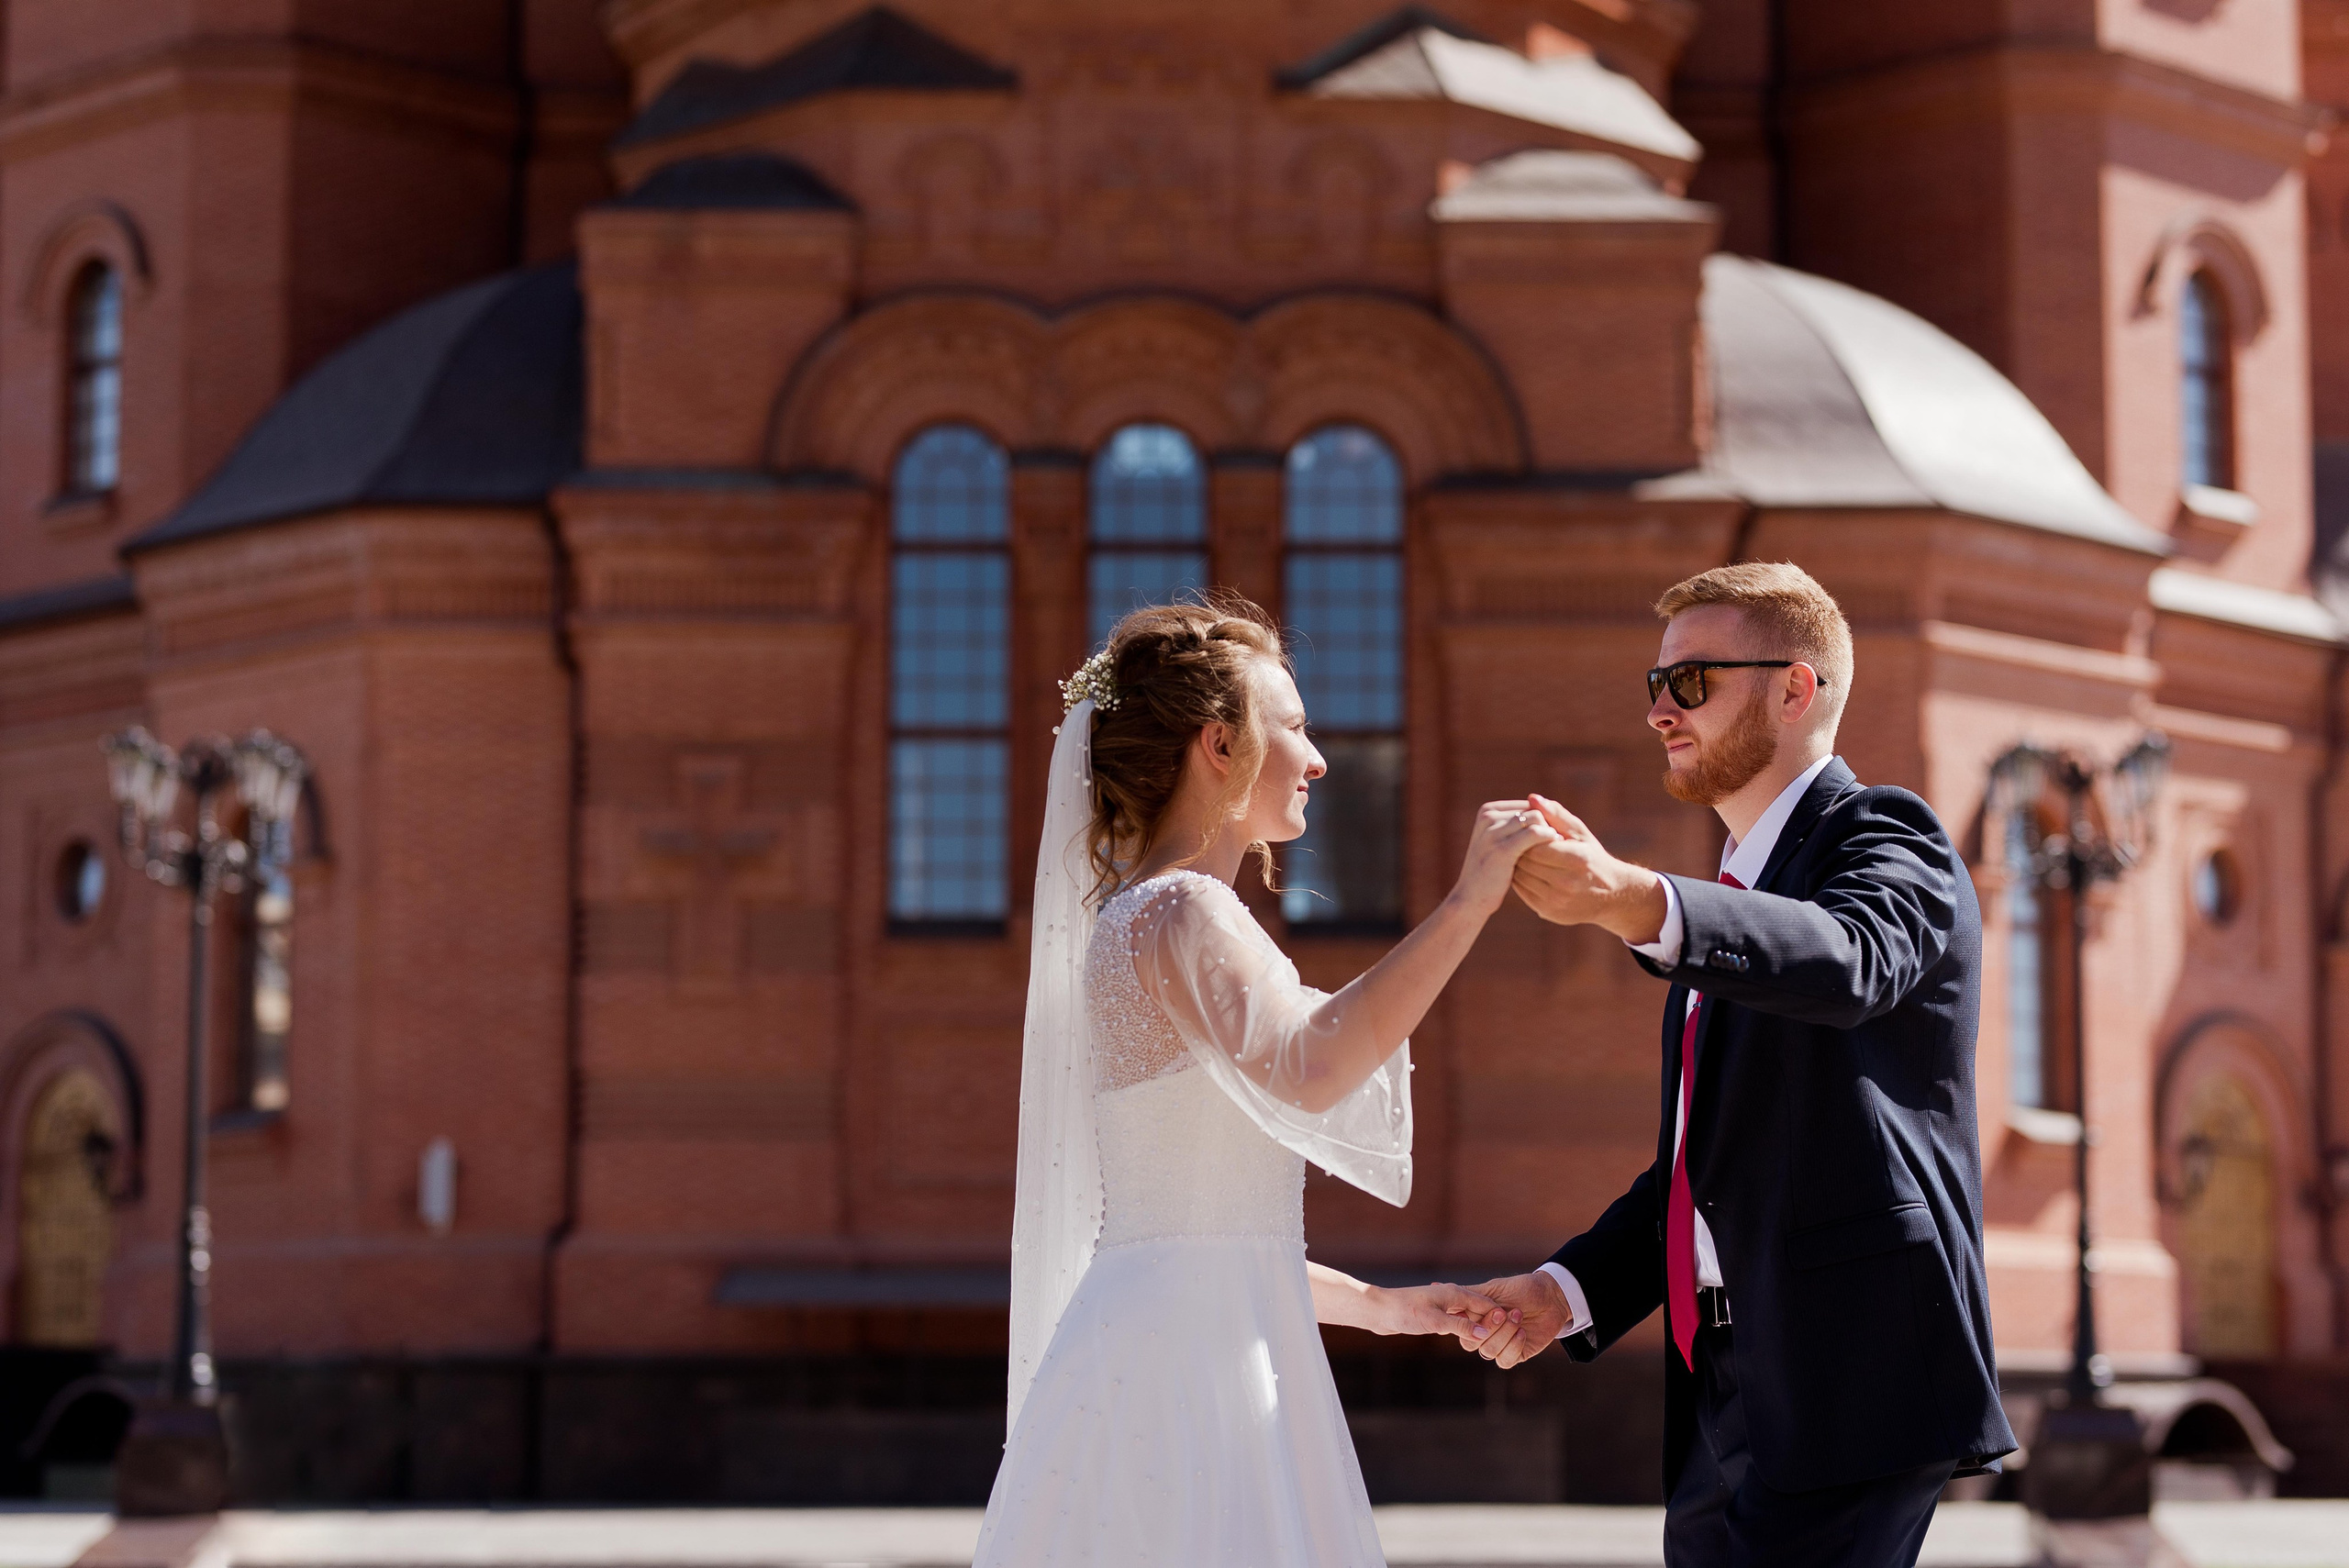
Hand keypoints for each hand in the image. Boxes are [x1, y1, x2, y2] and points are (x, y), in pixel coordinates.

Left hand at [1364, 1282, 1510, 1348]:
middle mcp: (1453, 1297)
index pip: (1487, 1304)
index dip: (1501, 1318)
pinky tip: (1473, 1340)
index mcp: (1456, 1293)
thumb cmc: (1404, 1311)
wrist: (1380, 1310)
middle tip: (1512, 1337)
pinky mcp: (1437, 1315)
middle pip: (1482, 1310)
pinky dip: (1469, 1330)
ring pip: (1472, 1317)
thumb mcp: (1434, 1321)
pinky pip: (1461, 1322)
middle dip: (1495, 1323)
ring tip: (1497, 1341)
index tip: (1518, 1329)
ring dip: (1482, 1327)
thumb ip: (1460, 1326)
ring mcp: (1445, 1306)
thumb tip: (1484, 1334)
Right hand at [1450, 800, 1563, 917]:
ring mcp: (1492, 832)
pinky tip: (1556, 851)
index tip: (1554, 836)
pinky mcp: (1501, 849)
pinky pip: (1534, 834)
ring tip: (1559, 848)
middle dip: (1548, 825)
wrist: (1471, 897)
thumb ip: (1517, 825)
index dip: (1544, 820)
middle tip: (1560, 844)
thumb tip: (1544, 807)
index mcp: (1488, 811)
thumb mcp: (1500, 841)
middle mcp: (1488, 817)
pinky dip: (1548, 839)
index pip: (1527, 805)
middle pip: (1532, 810)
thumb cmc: (1491, 870)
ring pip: (1535, 819)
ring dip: (1550, 832)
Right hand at [1459, 1271, 1574, 1368]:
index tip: (1477, 1311)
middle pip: (1471, 1343)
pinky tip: (1522, 1332)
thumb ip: (1468, 1294)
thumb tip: (1436, 1288)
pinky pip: (1505, 1360)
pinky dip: (1513, 1346)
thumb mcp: (1493, 1288)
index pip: (1459, 1328)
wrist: (1551, 1297)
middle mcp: (1485, 1334)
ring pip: (1489, 1351)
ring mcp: (1500, 1345)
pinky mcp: (1515, 1354)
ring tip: (1518, 1315)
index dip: (1466, 1324)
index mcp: (1476, 1318)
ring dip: (1505, 1333)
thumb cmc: (1522, 1288)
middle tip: (1503, 1311)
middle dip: (1489, 1328)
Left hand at [1510, 796, 1667, 942]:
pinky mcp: (1549, 913)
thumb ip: (1556, 814)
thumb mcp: (1579, 833)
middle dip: (1521, 851)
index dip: (1528, 837)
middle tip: (1519, 843)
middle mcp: (1567, 883)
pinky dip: (1520, 881)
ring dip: (1517, 866)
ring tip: (1522, 856)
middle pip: (1526, 862)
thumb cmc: (1592, 856)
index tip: (1528, 832)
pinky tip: (1527, 872)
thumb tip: (1532, 799)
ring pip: (1521, 878)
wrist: (1611, 894)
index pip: (1536, 846)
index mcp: (1576, 859)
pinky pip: (1523, 893)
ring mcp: (1557, 901)